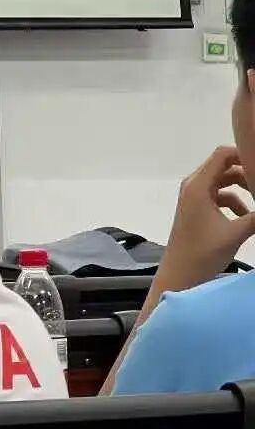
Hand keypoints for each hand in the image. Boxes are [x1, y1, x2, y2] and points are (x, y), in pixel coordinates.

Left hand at [160, 146, 254, 292]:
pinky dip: (235, 202)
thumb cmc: (204, 252)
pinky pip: (220, 196)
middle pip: (224, 166)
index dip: (244, 154)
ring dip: (244, 189)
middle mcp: (194, 186)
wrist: (181, 273)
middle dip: (248, 173)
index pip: (222, 155)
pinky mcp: (198, 208)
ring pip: (224, 182)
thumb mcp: (238, 232)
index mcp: (198, 186)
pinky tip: (248, 217)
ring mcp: (194, 197)